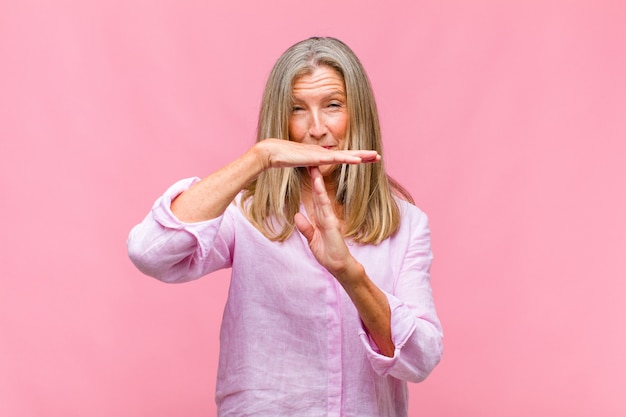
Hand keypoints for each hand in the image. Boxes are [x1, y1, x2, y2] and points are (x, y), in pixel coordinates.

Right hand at [255, 139, 379, 169]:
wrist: (272, 152)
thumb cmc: (282, 158)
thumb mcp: (300, 163)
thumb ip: (308, 165)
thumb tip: (312, 168)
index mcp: (321, 155)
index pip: (342, 156)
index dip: (355, 157)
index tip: (368, 159)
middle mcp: (323, 152)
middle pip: (348, 154)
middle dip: (364, 155)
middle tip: (378, 156)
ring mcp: (321, 153)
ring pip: (345, 155)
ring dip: (361, 156)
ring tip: (374, 156)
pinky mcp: (317, 157)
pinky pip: (336, 158)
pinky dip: (348, 159)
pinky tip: (358, 161)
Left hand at [294, 167, 358, 277]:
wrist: (339, 266)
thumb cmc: (328, 254)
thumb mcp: (312, 240)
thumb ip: (306, 227)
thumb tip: (297, 216)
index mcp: (321, 218)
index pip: (314, 198)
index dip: (309, 186)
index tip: (305, 173)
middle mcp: (326, 215)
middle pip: (318, 193)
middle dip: (314, 178)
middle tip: (309, 161)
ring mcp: (330, 218)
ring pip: (322, 197)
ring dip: (317, 183)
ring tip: (313, 168)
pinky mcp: (333, 224)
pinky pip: (326, 208)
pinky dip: (322, 196)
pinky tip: (318, 187)